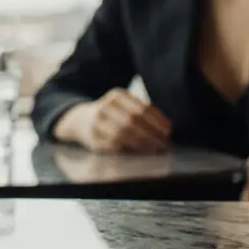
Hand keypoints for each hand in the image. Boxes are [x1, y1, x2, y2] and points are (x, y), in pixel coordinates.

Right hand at [54, 88, 171, 152]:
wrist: (80, 120)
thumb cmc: (112, 114)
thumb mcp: (124, 105)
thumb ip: (142, 113)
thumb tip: (166, 130)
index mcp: (117, 95)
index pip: (141, 108)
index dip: (157, 120)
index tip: (168, 131)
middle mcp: (105, 106)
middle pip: (133, 121)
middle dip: (151, 134)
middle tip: (164, 144)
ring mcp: (96, 122)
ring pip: (122, 134)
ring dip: (142, 144)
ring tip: (155, 150)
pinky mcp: (93, 139)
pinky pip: (113, 145)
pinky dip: (128, 150)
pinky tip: (139, 153)